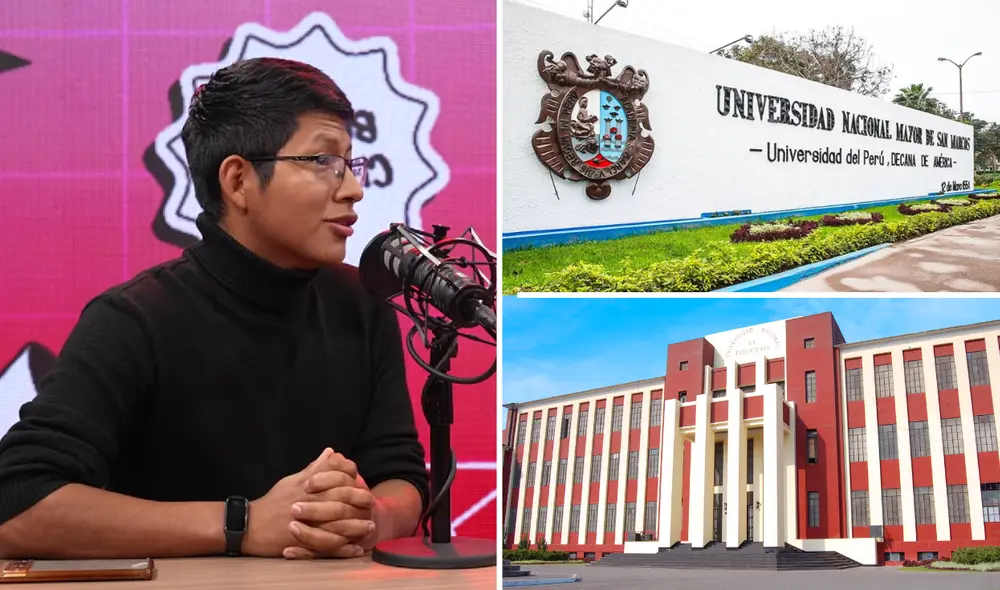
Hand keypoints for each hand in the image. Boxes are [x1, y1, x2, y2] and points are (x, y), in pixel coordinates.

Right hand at [242, 448, 371, 557]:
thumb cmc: (272, 502)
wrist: (250, 526)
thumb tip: (330, 452)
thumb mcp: (292, 481)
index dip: (351, 479)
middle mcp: (309, 504)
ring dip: (356, 526)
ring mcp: (307, 525)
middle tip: (372, 504)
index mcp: (307, 488)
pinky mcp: (303, 543)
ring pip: (337, 525)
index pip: (335, 480)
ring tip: (369, 526)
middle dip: (359, 502)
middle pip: (340, 501)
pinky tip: (355, 548)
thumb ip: (314, 468)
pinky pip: (327, 547)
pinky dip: (343, 548)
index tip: (362, 481)